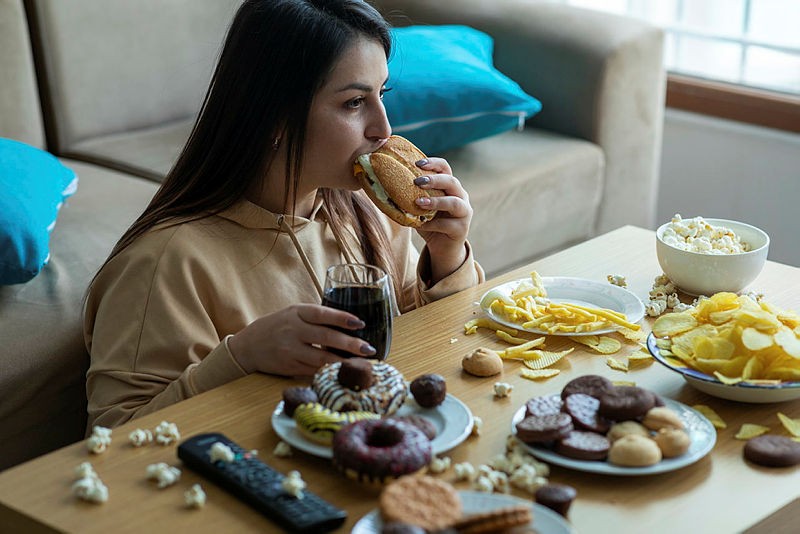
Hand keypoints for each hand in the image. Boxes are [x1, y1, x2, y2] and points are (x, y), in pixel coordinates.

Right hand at [227, 304, 375, 375]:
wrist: (248, 346)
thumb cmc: (277, 326)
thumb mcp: (293, 313)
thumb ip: (316, 317)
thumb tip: (350, 322)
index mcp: (297, 312)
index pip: (322, 314)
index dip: (342, 318)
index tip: (360, 324)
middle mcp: (293, 330)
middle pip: (326, 337)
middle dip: (350, 344)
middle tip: (368, 349)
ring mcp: (290, 350)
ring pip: (321, 358)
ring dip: (343, 362)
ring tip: (361, 364)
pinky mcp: (289, 367)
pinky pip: (313, 370)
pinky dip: (329, 371)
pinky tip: (343, 372)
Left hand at [413, 157, 472, 282]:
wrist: (443, 248)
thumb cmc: (430, 223)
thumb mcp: (420, 207)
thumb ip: (410, 196)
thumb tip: (384, 185)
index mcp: (450, 187)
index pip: (445, 168)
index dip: (433, 163)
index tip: (417, 163)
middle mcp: (461, 196)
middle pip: (452, 182)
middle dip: (434, 180)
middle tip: (417, 181)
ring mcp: (464, 213)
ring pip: (454, 203)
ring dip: (436, 201)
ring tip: (419, 203)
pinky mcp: (461, 229)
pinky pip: (447, 225)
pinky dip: (433, 224)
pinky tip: (421, 224)